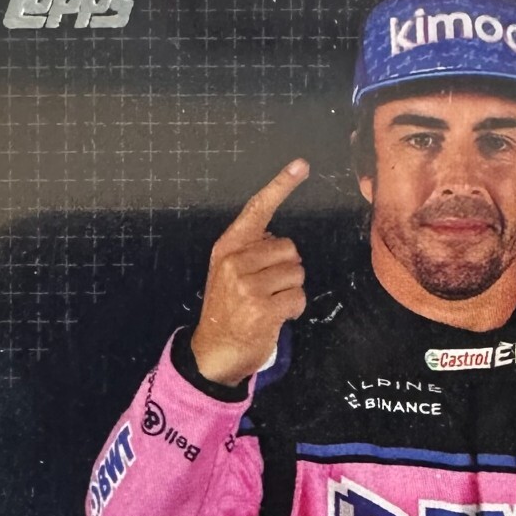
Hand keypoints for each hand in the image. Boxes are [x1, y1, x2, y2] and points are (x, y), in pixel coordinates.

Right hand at [190, 159, 309, 385]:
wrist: (214, 350)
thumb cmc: (228, 311)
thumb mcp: (228, 273)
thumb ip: (250, 252)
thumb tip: (276, 239)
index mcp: (228, 248)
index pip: (257, 209)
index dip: (280, 186)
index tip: (301, 165)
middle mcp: (235, 262)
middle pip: (290, 249)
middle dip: (287, 270)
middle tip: (269, 289)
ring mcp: (247, 286)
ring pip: (297, 274)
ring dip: (291, 291)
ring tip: (270, 304)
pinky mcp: (261, 309)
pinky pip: (298, 298)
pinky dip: (294, 309)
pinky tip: (276, 316)